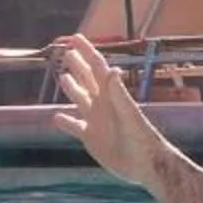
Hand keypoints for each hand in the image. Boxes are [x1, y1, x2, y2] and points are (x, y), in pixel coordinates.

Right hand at [50, 36, 168, 190]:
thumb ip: (119, 94)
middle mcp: (102, 105)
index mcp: (111, 96)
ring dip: (72, 88)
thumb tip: (111, 69)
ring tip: (63, 77)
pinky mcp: (91, 137)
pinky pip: (74, 126)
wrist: (145, 165)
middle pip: (87, 79)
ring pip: (80, 99)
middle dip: (77, 65)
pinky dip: (65, 122)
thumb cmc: (142, 140)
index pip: (97, 68)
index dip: (87, 51)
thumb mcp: (130, 115)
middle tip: (67, 51)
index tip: (75, 38)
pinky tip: (56, 117)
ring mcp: (96, 120)